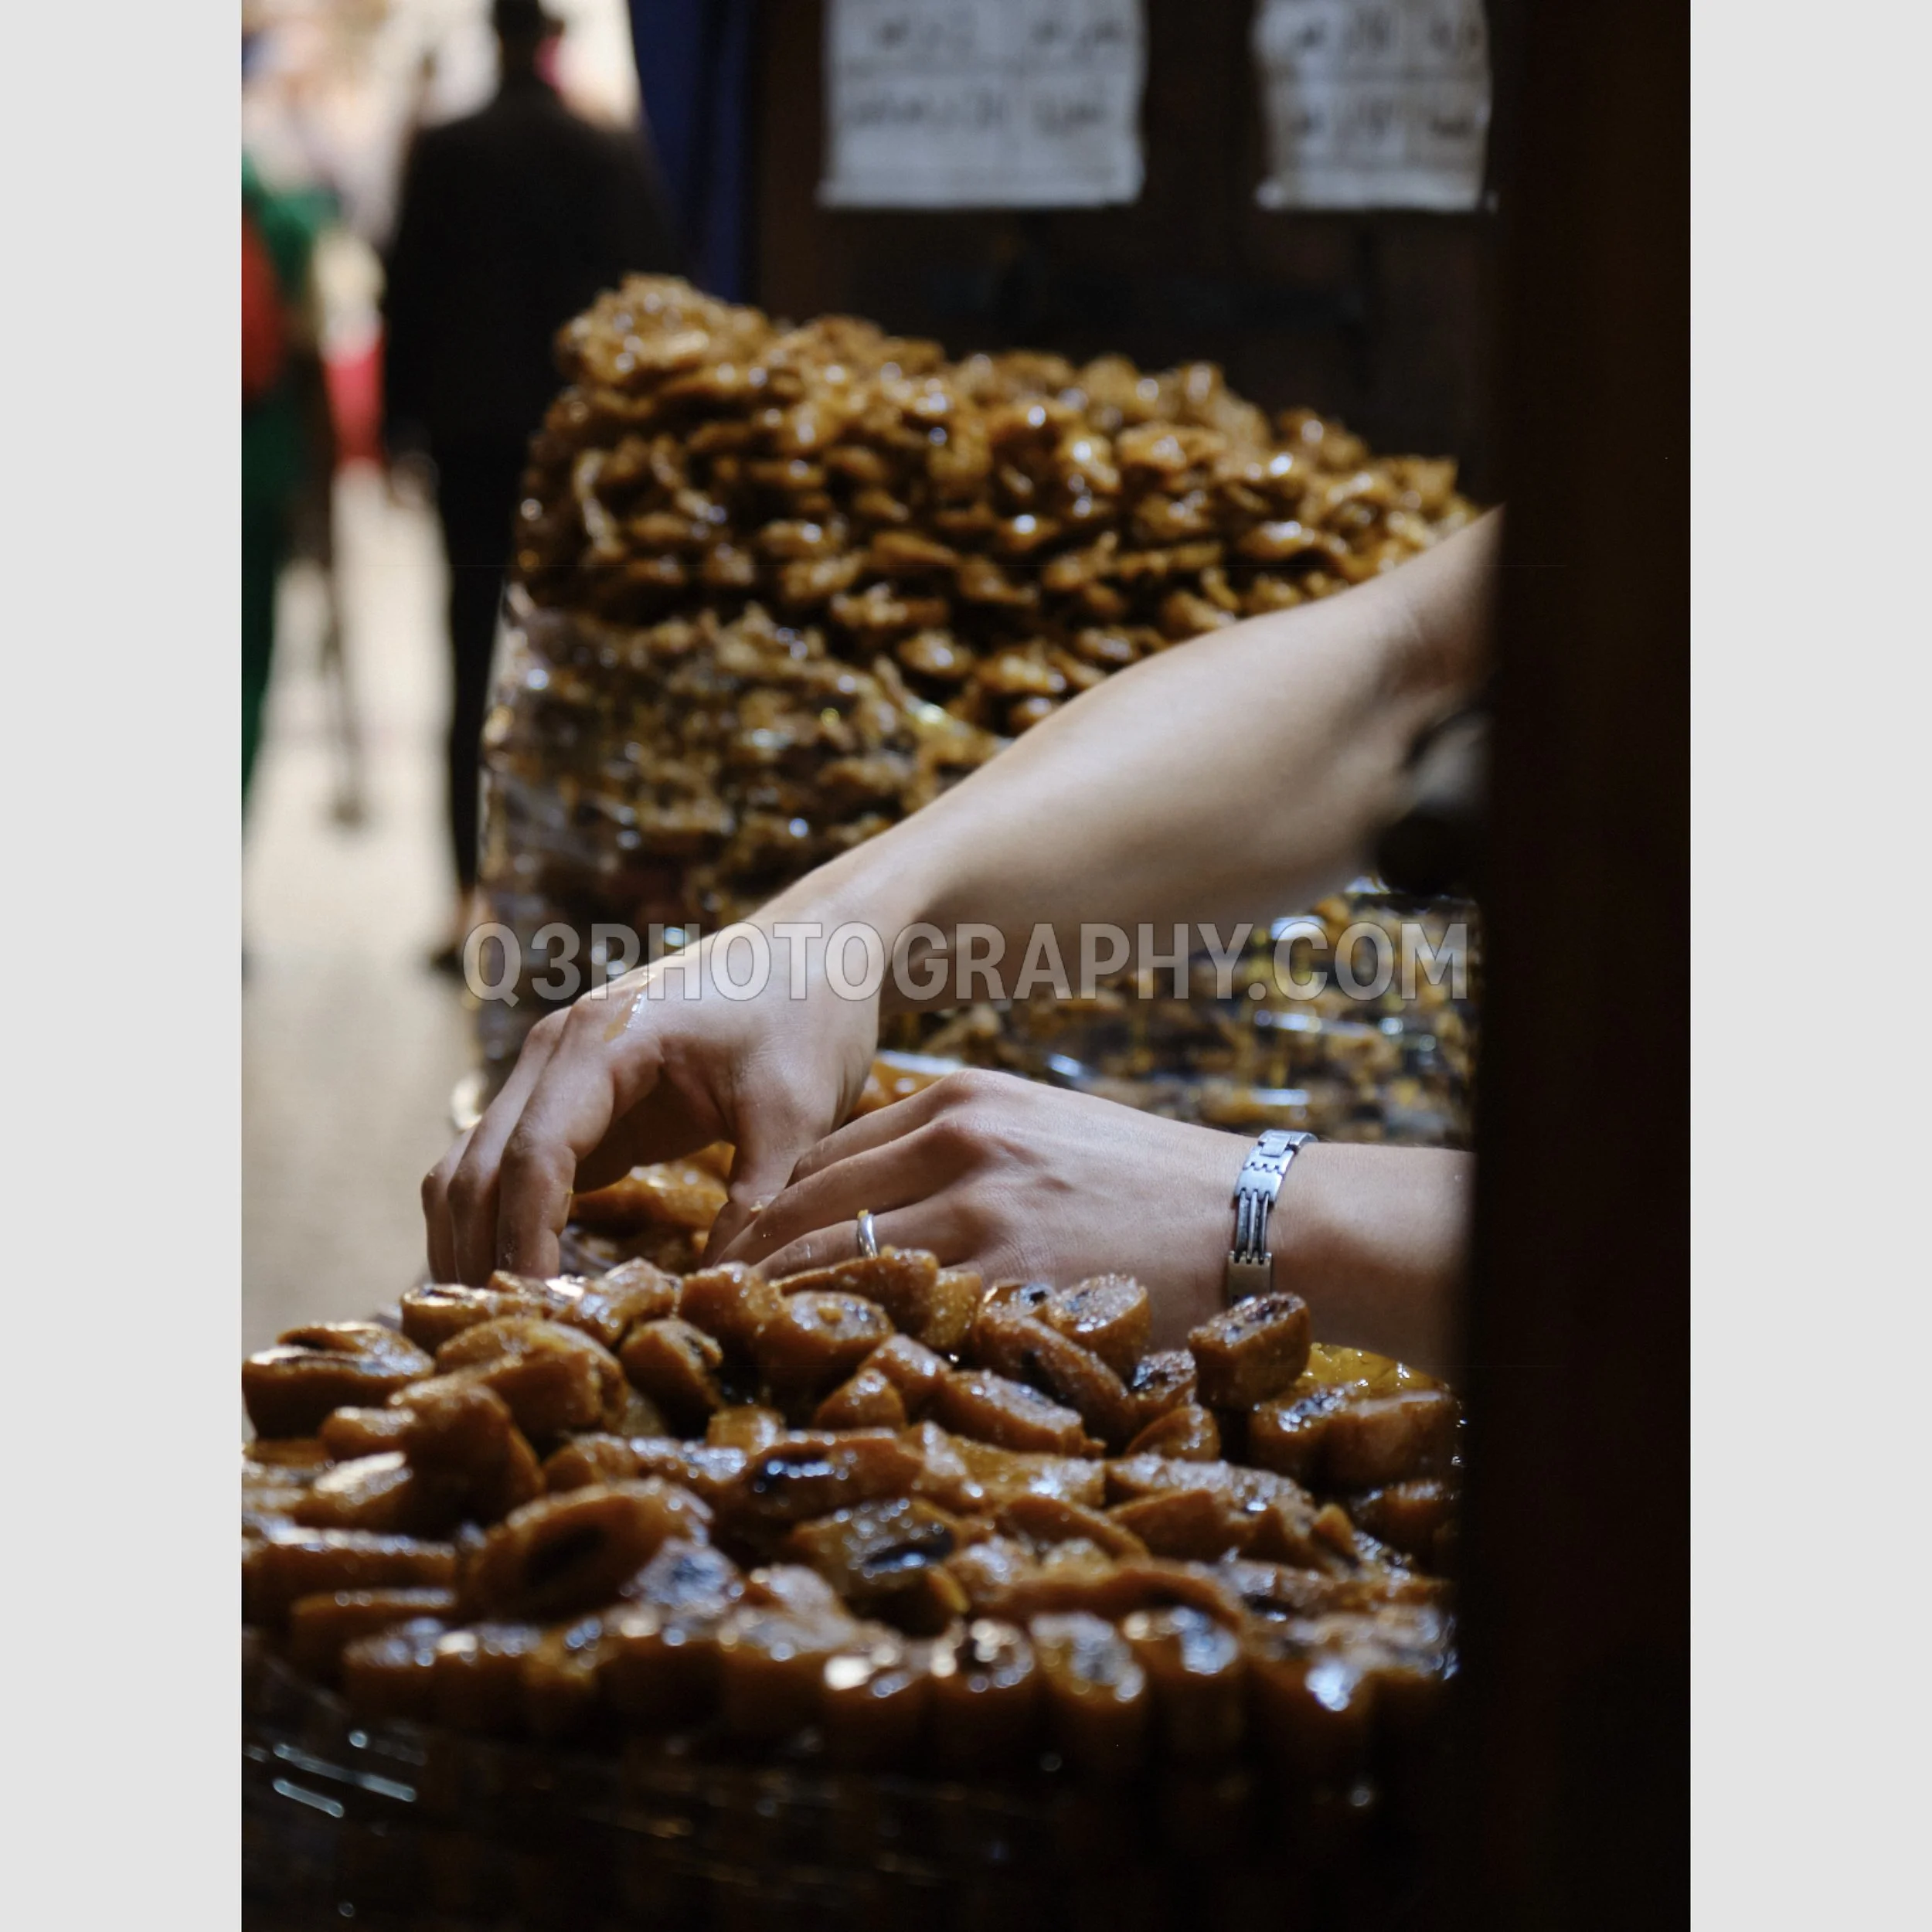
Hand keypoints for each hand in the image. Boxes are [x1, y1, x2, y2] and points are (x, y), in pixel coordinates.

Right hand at [422, 923, 879, 1283]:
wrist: (818, 948)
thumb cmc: (810, 1012)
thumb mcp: (798, 1107)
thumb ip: (759, 1196)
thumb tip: (716, 1287)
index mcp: (601, 1040)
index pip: (531, 1157)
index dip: (525, 1242)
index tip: (541, 1313)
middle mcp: (557, 1052)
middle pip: (477, 1167)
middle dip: (481, 1255)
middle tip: (505, 1342)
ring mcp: (560, 1076)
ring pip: (475, 1169)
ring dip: (477, 1243)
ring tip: (500, 1328)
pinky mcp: (582, 1103)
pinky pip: (517, 1170)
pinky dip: (509, 1226)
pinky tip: (532, 1291)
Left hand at [717, 1069, 1244, 1347]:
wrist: (1254, 1222)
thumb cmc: (1144, 1189)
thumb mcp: (1039, 1136)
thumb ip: (950, 1158)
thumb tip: (855, 1216)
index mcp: (960, 1102)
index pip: (816, 1160)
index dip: (758, 1220)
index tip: (721, 1268)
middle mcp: (958, 1143)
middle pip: (804, 1208)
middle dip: (742, 1270)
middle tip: (693, 1325)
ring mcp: (981, 1211)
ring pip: (832, 1264)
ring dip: (774, 1315)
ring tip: (727, 1358)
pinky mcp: (1010, 1279)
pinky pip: (897, 1319)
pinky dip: (846, 1351)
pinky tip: (814, 1383)